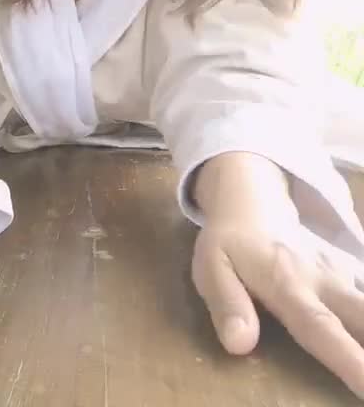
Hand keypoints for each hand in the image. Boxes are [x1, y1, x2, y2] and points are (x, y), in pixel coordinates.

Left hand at [192, 218, 363, 398]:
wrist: (253, 201)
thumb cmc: (230, 243)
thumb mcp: (211, 268)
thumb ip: (226, 304)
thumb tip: (239, 344)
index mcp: (288, 285)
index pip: (322, 329)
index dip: (350, 360)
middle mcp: (324, 279)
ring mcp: (342, 271)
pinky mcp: (351, 267)